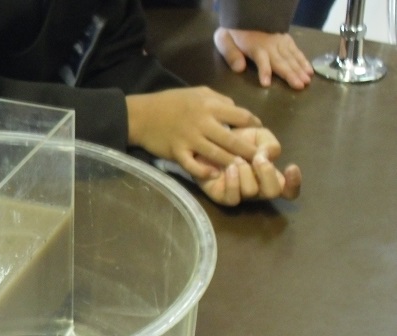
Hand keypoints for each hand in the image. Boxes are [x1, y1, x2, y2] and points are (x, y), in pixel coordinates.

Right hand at [126, 86, 262, 180]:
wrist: (142, 115)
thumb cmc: (170, 102)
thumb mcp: (197, 92)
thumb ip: (218, 100)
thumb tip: (236, 109)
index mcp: (209, 106)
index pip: (240, 115)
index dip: (254, 124)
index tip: (261, 132)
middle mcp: (203, 123)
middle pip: (233, 139)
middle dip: (250, 150)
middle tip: (262, 159)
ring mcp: (190, 139)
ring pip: (217, 154)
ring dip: (232, 163)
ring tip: (244, 170)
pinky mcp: (177, 152)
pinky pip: (193, 165)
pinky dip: (204, 171)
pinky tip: (214, 175)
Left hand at [195, 128, 301, 204]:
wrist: (208, 142)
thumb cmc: (236, 141)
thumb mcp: (258, 136)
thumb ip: (269, 144)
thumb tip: (268, 156)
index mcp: (270, 176)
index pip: (289, 190)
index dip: (294, 183)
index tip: (291, 166)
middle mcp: (258, 189)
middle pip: (273, 192)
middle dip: (268, 173)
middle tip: (257, 159)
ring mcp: (240, 194)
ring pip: (251, 191)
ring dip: (246, 172)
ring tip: (236, 159)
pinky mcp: (222, 197)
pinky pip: (233, 198)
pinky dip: (233, 181)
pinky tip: (229, 168)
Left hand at [214, 28, 313, 89]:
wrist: (247, 12)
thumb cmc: (234, 31)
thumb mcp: (224, 39)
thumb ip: (230, 54)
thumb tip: (239, 69)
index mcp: (255, 47)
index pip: (260, 60)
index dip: (264, 71)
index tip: (266, 83)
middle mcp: (270, 46)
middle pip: (281, 61)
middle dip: (290, 74)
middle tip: (299, 86)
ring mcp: (280, 42)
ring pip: (291, 57)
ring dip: (300, 70)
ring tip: (306, 81)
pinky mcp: (286, 40)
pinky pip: (296, 51)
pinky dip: (304, 61)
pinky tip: (309, 71)